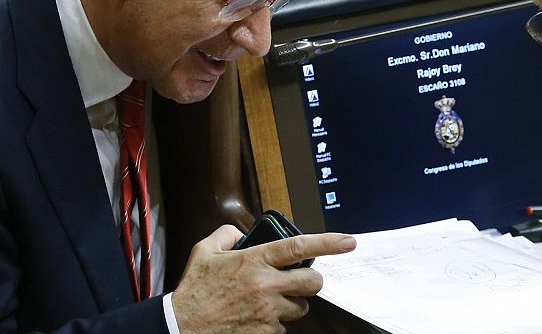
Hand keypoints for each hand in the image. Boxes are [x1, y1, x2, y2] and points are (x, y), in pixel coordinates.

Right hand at [171, 225, 355, 333]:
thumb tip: (241, 231)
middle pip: (313, 282)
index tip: (349, 241)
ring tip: (267, 301)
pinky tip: (255, 317)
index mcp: (254, 260)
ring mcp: (267, 312)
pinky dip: (275, 323)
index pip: (299, 247)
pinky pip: (284, 327)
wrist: (180, 328)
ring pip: (300, 307)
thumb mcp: (205, 251)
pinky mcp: (265, 333)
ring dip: (291, 303)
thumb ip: (227, 234)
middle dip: (311, 281)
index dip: (329, 243)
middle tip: (298, 280)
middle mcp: (265, 285)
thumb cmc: (194, 291)